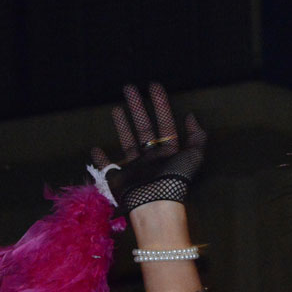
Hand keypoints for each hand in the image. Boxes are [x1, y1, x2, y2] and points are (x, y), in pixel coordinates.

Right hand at [91, 83, 205, 213]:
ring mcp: (136, 167)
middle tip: (129, 88)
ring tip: (116, 108)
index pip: (164, 122)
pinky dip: (102, 160)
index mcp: (168, 151)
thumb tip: (192, 116)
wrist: (155, 205)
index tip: (154, 86)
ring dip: (122, 125)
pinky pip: (108, 168)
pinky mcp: (120, 179)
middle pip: (143, 127)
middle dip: (137, 107)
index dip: (160, 104)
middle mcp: (152, 157)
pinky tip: (95, 149)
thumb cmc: (174, 181)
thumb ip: (196, 137)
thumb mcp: (193, 157)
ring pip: (127, 141)